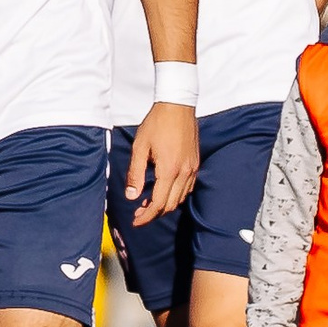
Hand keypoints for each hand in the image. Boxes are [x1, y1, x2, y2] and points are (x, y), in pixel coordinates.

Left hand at [122, 102, 199, 226]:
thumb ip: (135, 173)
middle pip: (170, 205)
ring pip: (180, 198)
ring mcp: (192, 168)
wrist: (177, 105)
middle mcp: (184, 172)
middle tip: (139, 213)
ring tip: (148, 202)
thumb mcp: (139, 147)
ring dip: (165, 205)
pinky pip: (187, 187)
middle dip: (154, 213)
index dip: (146, 216)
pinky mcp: (195, 163)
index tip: (136, 221)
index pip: (158, 203)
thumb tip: (131, 196)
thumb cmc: (157, 123)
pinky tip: (164, 190)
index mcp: (169, 170)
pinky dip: (175, 195)